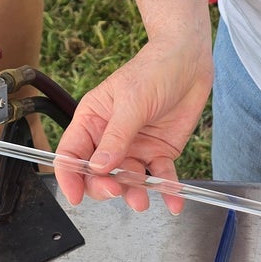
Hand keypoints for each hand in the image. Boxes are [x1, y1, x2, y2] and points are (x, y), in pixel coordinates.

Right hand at [54, 37, 212, 212]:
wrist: (190, 61)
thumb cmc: (154, 69)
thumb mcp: (131, 102)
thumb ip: (115, 137)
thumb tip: (98, 167)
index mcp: (92, 120)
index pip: (71, 154)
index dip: (70, 177)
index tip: (76, 196)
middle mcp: (110, 138)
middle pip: (97, 174)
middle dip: (104, 186)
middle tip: (117, 189)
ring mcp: (135, 148)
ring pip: (127, 180)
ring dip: (134, 192)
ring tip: (143, 199)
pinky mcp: (159, 153)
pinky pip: (160, 177)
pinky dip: (166, 190)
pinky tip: (173, 200)